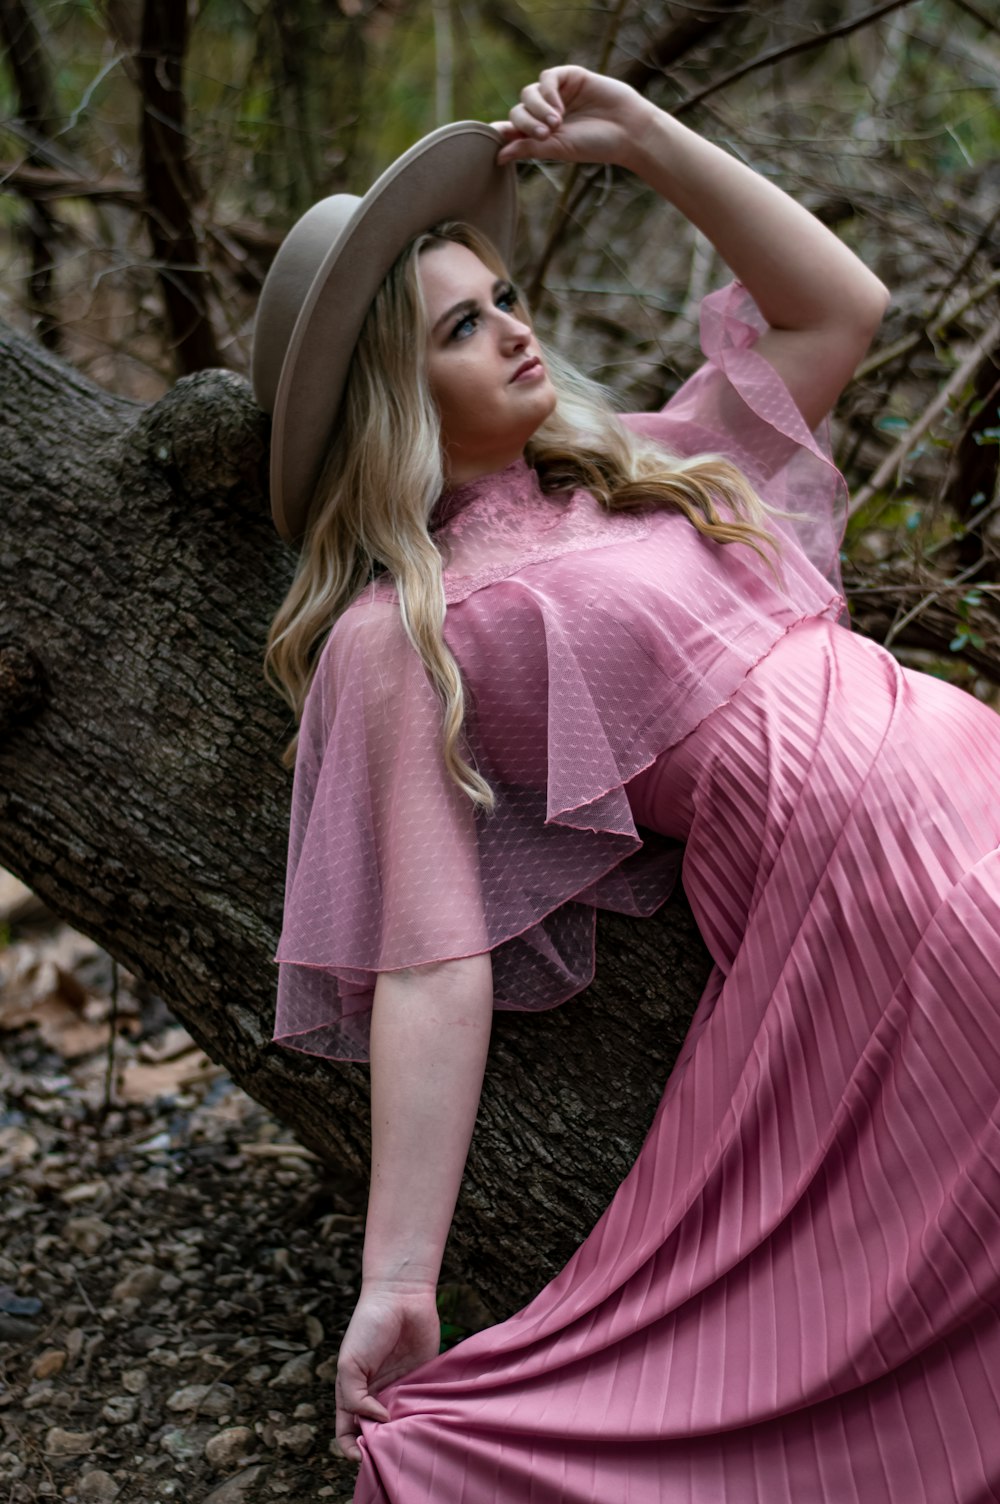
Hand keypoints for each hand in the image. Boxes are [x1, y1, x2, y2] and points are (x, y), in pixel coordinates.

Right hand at [334, 1281, 440, 1463]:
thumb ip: (355, 1398)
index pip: (346, 1432)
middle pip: (374, 1433)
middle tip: (388, 1446)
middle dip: (379, 1445)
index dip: (350, 1447)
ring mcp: (398, 1390)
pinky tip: (424, 1424)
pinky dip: (422, 1420)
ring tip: (407, 1437)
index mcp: (352, 1393)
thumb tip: (378, 1421)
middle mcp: (375, 1396)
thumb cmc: (369, 1326)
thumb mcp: (349, 1364)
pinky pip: (421, 1409)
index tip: (362, 1455)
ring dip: (401, 1435)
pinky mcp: (422, 1383)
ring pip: (399, 1426)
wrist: (401, 1296)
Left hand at [491, 65, 652, 170]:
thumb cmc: (595, 145)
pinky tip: (560, 107)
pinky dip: (548, 92)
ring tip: (557, 123)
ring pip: (528, 94)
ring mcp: (557, 94)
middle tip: (546, 134)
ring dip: (537, 109)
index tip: (497, 136)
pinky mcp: (570, 76)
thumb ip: (528, 149)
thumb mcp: (558, 150)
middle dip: (526, 123)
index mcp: (541, 134)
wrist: (627, 130)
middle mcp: (545, 113)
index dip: (503, 131)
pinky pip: (547, 77)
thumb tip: (498, 156)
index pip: (512, 128)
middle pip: (517, 111)